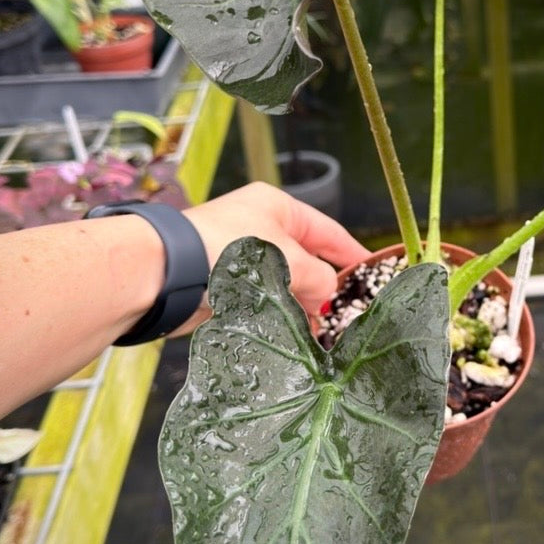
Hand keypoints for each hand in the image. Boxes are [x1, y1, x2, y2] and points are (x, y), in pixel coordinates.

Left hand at [179, 182, 368, 332]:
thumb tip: (327, 294)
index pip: (327, 231)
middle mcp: (259, 227)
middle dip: (324, 287)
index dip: (352, 253)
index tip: (373, 272)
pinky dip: (279, 315)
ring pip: (285, 283)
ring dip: (301, 305)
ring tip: (319, 331)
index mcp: (277, 208)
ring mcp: (240, 256)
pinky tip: (293, 335)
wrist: (170, 273)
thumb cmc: (230, 250)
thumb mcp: (288, 261)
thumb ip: (319, 278)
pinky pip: (264, 300)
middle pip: (306, 259)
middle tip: (345, 313)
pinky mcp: (224, 284)